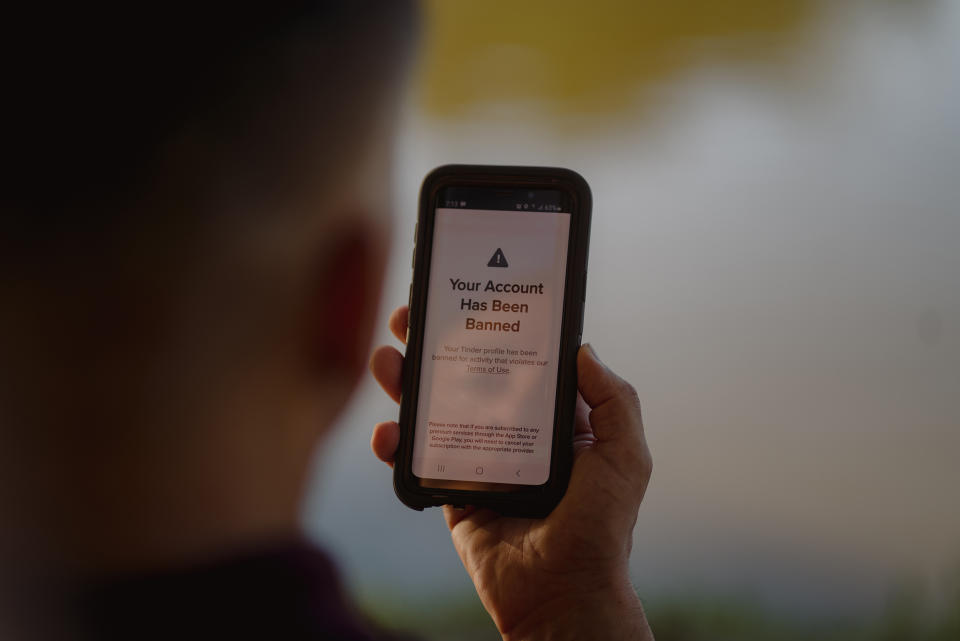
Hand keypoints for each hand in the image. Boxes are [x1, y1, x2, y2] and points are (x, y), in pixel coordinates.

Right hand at [369, 306, 653, 640]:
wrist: (562, 593)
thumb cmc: (601, 525)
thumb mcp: (624, 453)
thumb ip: (613, 398)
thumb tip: (582, 347)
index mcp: (554, 422)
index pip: (518, 363)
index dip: (493, 331)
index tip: (467, 302)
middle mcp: (514, 435)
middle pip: (467, 379)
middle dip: (435, 347)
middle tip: (408, 320)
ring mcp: (480, 462)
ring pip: (435, 412)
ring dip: (406, 384)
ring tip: (387, 362)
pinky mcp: (453, 494)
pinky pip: (418, 462)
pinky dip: (395, 445)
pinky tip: (387, 433)